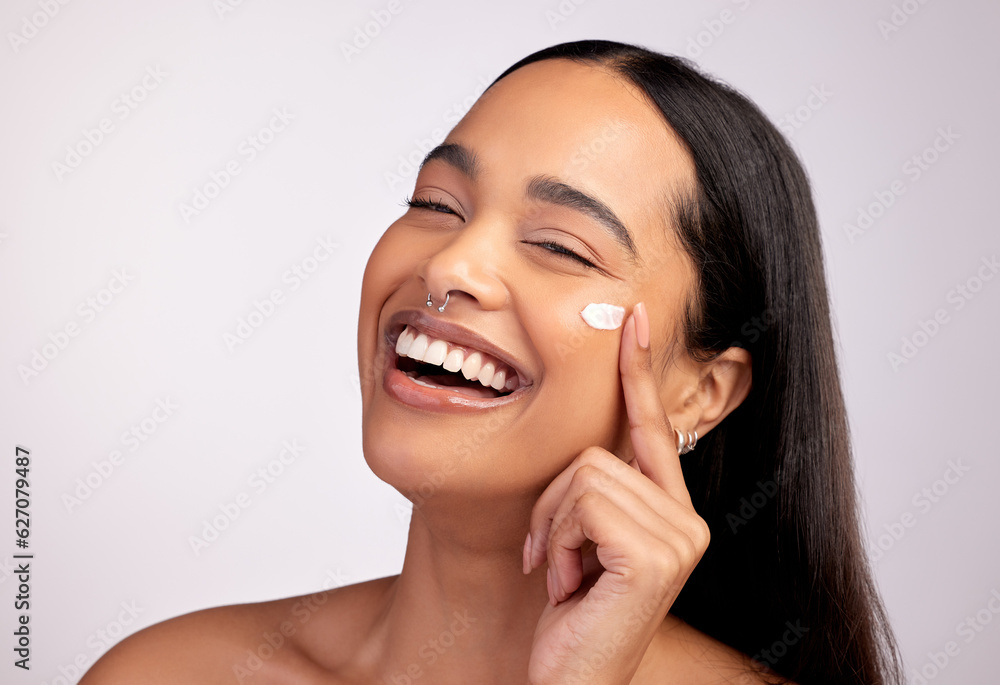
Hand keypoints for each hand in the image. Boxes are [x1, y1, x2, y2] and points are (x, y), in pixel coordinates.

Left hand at [522, 302, 710, 684]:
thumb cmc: (572, 615)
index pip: (650, 427)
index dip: (639, 370)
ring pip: (584, 473)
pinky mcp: (656, 553)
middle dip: (553, 505)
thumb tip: (582, 447)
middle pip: (596, 451)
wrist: (568, 680)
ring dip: (553, 528)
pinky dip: (558, 542)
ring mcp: (679, 536)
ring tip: (565, 577)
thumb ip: (594, 491)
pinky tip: (570, 586)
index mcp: (670, 511)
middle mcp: (686, 520)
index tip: (631, 316)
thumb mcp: (581, 541)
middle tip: (554, 560)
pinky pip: (582, 504)